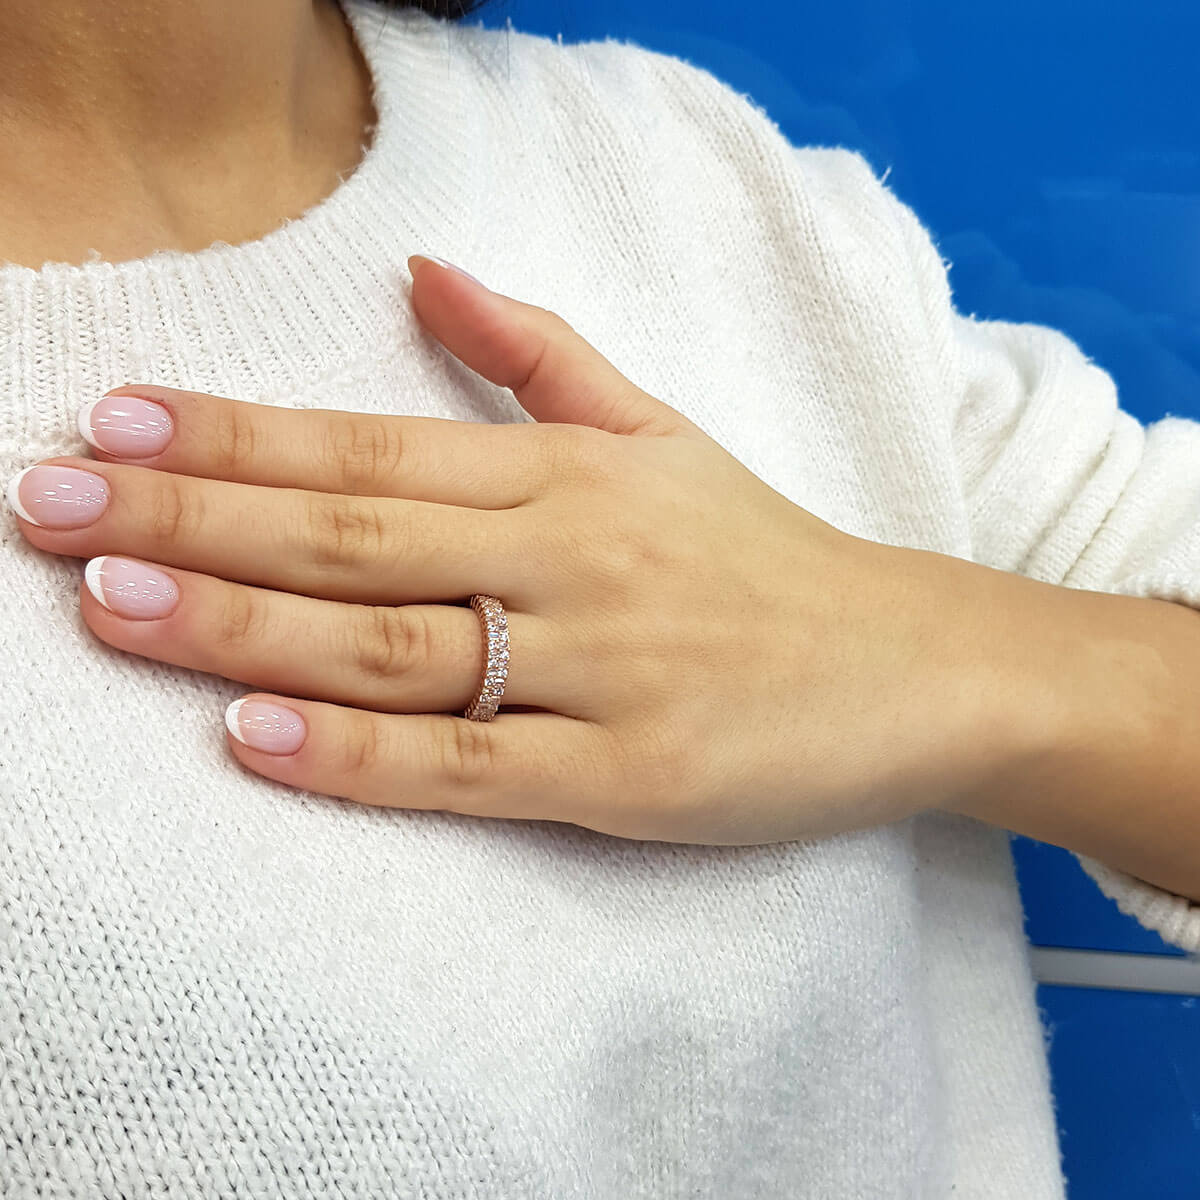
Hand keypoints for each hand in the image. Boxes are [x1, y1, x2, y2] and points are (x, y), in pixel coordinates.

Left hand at [6, 255, 1021, 843]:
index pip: (371, 446)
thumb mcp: (664, 435)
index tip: (109, 420)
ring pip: (391, 646)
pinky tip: (251, 737)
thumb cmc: (770, 556)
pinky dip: (357, 754)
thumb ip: (541, 354)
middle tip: (46, 503)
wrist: (915, 664)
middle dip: (192, 517)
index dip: (235, 432)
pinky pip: (468, 766)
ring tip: (110, 600)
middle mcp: (573, 561)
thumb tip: (429, 269)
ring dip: (240, 626)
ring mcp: (600, 671)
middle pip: (353, 537)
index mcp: (570, 477)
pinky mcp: (629, 776)